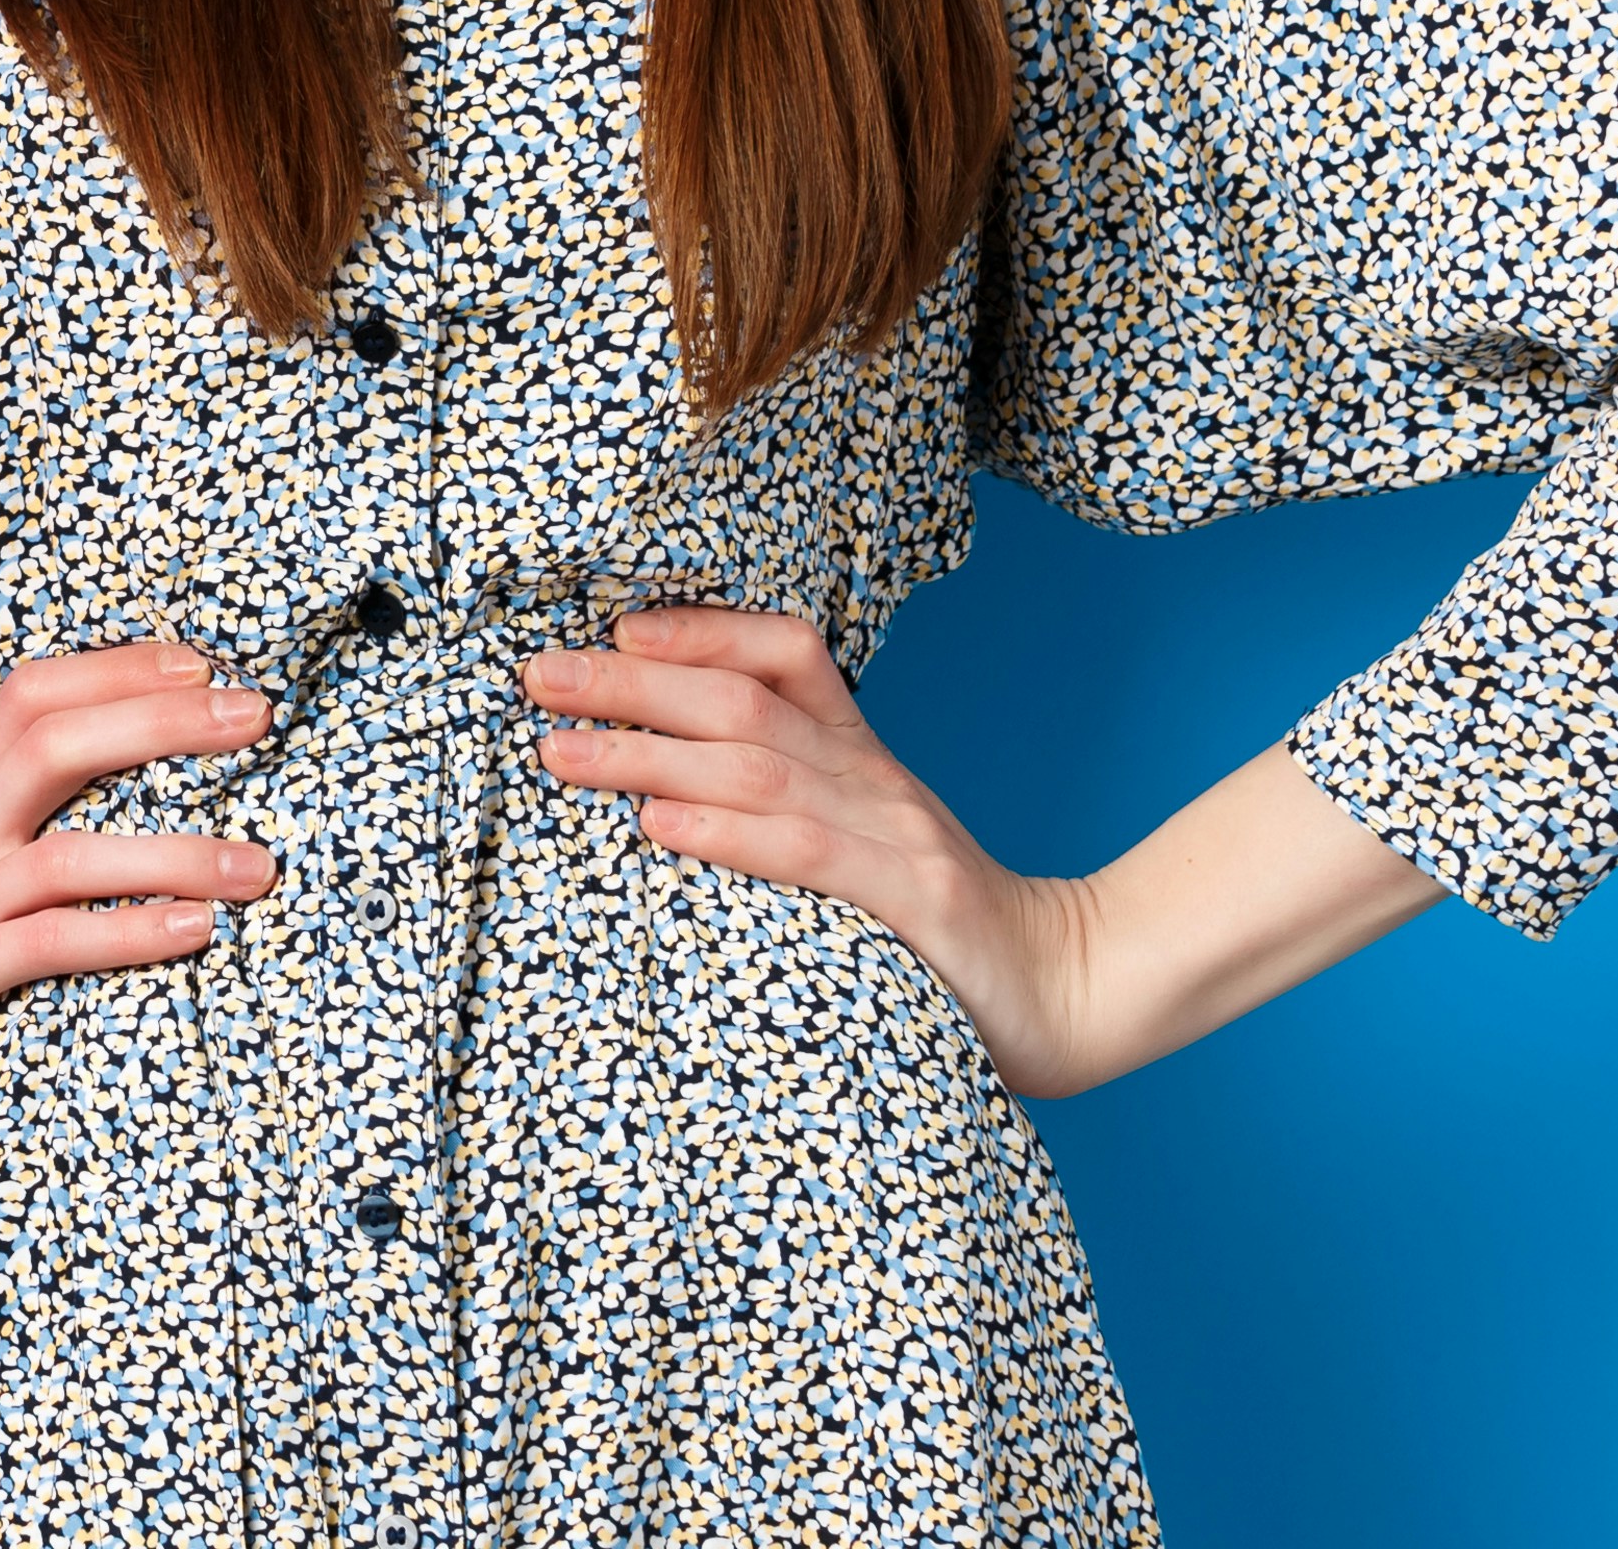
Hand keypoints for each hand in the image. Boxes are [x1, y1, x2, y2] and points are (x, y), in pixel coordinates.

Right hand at [0, 639, 282, 1143]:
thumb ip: (0, 828)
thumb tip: (96, 810)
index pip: (31, 696)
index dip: (116, 667)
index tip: (202, 661)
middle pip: (54, 739)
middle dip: (161, 719)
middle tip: (258, 713)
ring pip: (67, 852)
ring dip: (175, 851)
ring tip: (260, 863)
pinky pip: (46, 946)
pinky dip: (127, 934)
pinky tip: (193, 933)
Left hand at [523, 606, 1440, 1098]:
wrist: (1080, 992)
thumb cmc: (946, 933)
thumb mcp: (867, 846)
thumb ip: (785, 812)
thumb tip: (655, 796)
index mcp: (863, 758)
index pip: (785, 654)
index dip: (698, 630)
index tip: (612, 626)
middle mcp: (876, 778)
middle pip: (741, 701)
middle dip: (629, 684)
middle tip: (536, 677)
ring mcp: (898, 836)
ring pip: (759, 766)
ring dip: (647, 754)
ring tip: (562, 751)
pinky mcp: (914, 904)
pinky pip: (809, 852)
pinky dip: (727, 834)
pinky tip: (659, 829)